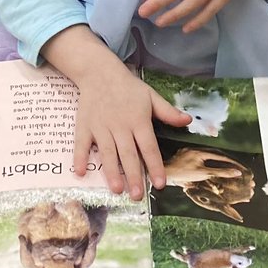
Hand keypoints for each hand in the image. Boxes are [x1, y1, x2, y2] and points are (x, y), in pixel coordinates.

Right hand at [73, 58, 190, 197]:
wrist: (99, 71)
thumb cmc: (128, 87)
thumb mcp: (150, 96)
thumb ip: (168, 111)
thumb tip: (188, 121)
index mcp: (138, 120)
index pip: (149, 147)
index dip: (155, 165)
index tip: (160, 183)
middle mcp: (120, 125)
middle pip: (128, 154)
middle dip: (133, 176)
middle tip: (137, 196)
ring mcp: (101, 126)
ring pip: (107, 152)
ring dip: (111, 171)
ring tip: (116, 189)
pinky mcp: (85, 124)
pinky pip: (82, 143)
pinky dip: (79, 157)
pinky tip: (80, 172)